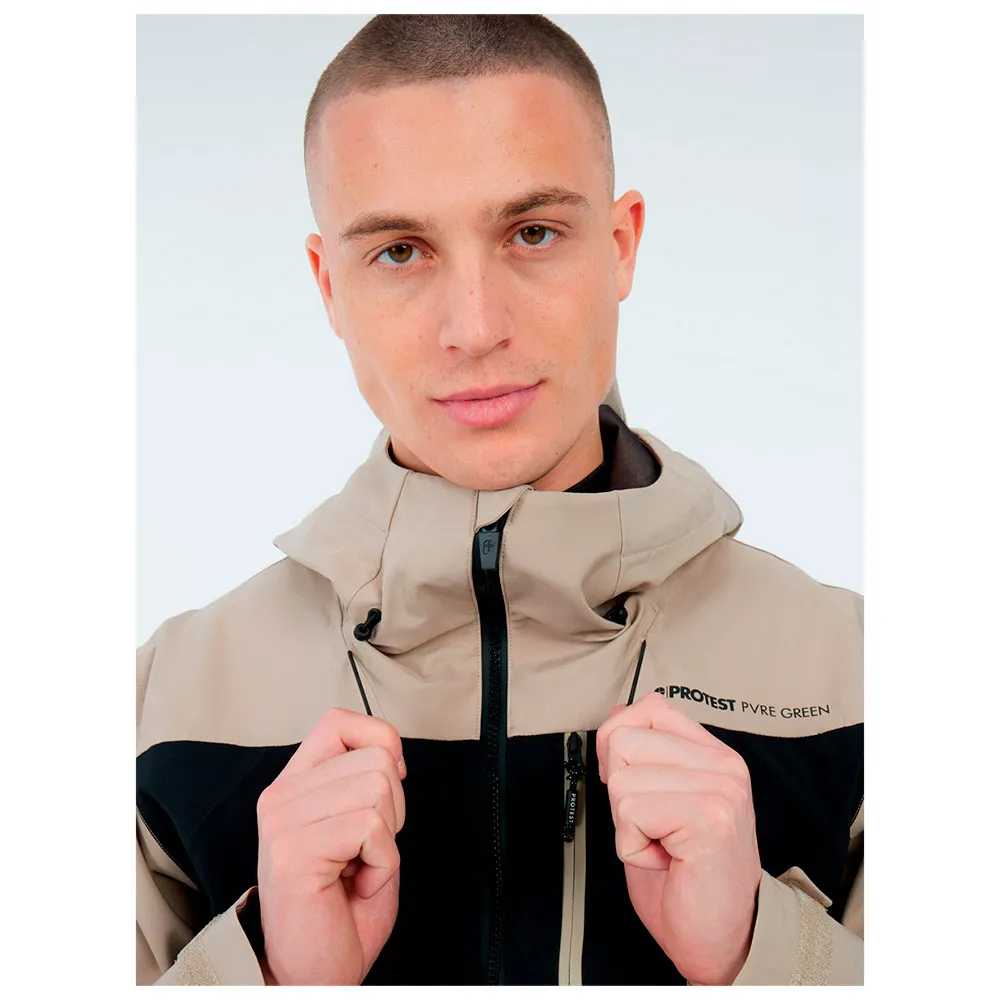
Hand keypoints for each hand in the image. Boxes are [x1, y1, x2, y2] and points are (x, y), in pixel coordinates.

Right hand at [255, 707, 405, 984]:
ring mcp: (282, 821)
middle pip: (376, 758)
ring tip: (357, 869)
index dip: (380, 743)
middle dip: (393, 809)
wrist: (312, 973)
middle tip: (364, 851)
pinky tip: (354, 885)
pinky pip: (372, 829)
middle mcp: (281, 796)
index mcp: (295, 783)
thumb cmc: (341, 907)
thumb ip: (364, 780)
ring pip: (378, 789)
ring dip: (386, 840)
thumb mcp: (359, 827)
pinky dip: (382, 864)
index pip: (339, 721)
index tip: (389, 785)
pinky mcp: (293, 850)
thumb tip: (391, 752)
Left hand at [595, 691, 761, 984]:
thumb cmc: (689, 878)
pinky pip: (630, 813)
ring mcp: (720, 790)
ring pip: (622, 779)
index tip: (629, 782)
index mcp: (715, 756)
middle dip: (620, 792)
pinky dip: (633, 846)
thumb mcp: (661, 801)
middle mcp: (724, 766)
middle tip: (654, 826)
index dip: (620, 741)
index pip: (651, 707)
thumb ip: (646, 756)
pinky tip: (665, 860)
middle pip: (623, 739)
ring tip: (663, 844)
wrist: (724, 940)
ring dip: (627, 823)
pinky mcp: (709, 819)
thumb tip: (615, 715)